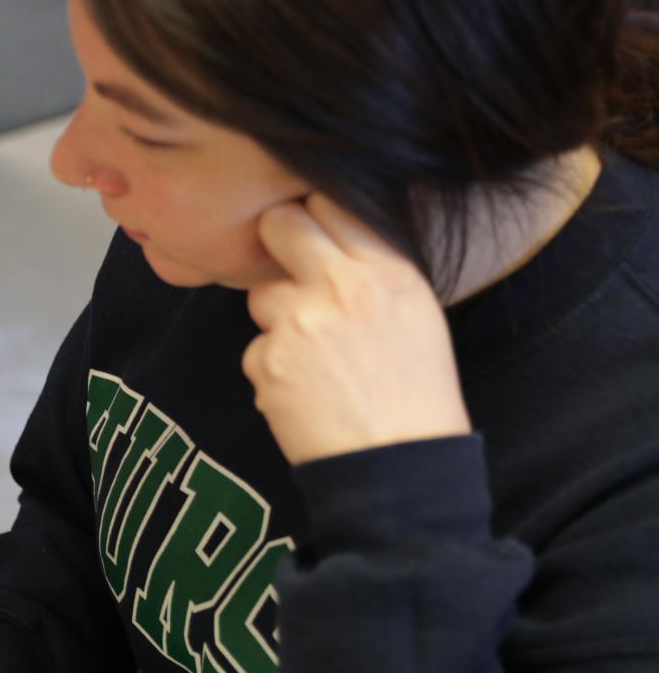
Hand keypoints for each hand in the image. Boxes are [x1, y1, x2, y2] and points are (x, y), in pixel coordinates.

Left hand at [245, 196, 470, 465]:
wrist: (398, 469)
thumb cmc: (414, 393)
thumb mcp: (416, 312)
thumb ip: (372, 267)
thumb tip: (327, 230)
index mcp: (389, 271)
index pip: (331, 202)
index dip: (313, 213)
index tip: (312, 229)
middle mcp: (342, 287)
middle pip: (280, 224)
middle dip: (276, 240)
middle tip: (289, 269)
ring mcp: (298, 322)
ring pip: (261, 294)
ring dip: (277, 318)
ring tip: (316, 357)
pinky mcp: (266, 361)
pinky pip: (254, 348)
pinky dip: (272, 368)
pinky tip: (306, 392)